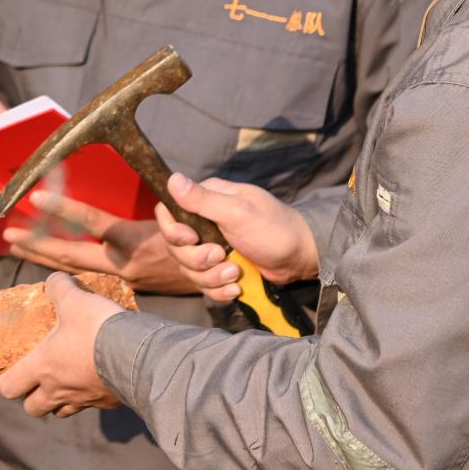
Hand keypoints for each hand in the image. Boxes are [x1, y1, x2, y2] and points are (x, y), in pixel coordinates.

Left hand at [0, 272, 124, 417]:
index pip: (9, 388)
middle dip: (31, 397)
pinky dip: (88, 396)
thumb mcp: (75, 300)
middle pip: (33, 408)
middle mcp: (58, 389)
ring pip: (61, 411)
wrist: (138, 355)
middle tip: (38, 378)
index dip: (5, 383)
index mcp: (42, 367)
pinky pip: (90, 406)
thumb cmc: (97, 328)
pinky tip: (96, 377)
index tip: (10, 373)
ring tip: (65, 380)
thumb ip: (59, 288)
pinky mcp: (106, 403)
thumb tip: (54, 280)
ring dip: (58, 400)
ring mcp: (83, 400)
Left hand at [3, 191, 200, 293]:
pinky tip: (53, 261)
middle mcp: (125, 264)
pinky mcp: (132, 283)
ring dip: (47, 258)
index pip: (93, 223)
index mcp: (135, 244)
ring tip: (19, 246)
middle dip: (37, 246)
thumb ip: (170, 206)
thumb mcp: (190, 217)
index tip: (36, 195)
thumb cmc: (213, 241)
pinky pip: (94, 275)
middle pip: (71, 256)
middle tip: (8, 236)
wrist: (231, 280)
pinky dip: (70, 268)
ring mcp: (126, 277)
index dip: (64, 207)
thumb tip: (169, 184)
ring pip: (78, 270)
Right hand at [155, 173, 318, 303]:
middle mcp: (204, 223)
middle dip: (197, 259)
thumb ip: (204, 200)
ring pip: (188, 269)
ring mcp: (211, 247)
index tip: (191, 239)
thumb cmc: (274, 228)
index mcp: (206, 201)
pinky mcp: (219, 269)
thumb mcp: (238, 212)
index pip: (168, 213)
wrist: (300, 257)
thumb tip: (172, 179)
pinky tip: (236, 287)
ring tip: (236, 273)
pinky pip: (204, 285)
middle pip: (175, 247)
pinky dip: (219, 290)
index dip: (172, 230)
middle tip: (221, 256)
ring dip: (211, 277)